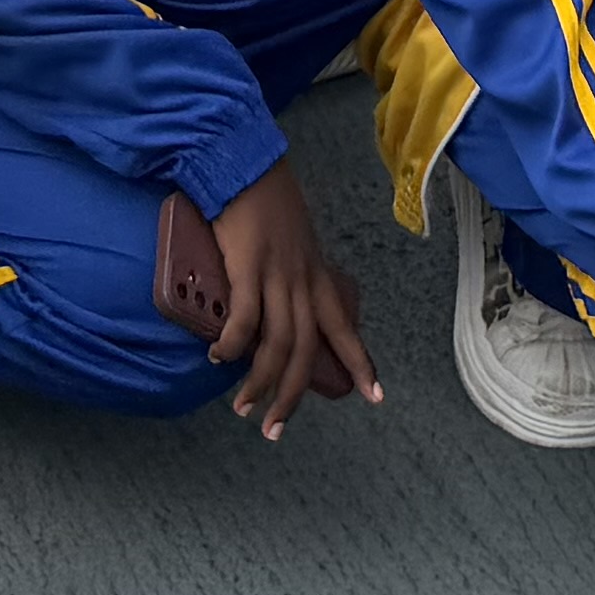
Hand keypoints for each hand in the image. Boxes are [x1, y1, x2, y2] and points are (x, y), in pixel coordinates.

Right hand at [156, 155, 377, 438]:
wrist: (245, 165)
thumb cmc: (265, 204)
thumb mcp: (295, 244)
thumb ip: (294, 277)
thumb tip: (283, 310)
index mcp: (317, 276)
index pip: (345, 327)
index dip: (362, 364)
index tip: (375, 397)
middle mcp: (303, 281)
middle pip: (305, 350)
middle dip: (292, 396)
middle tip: (275, 429)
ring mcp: (276, 274)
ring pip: (277, 342)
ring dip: (259, 382)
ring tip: (244, 407)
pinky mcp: (247, 267)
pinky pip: (244, 318)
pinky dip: (233, 345)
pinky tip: (219, 359)